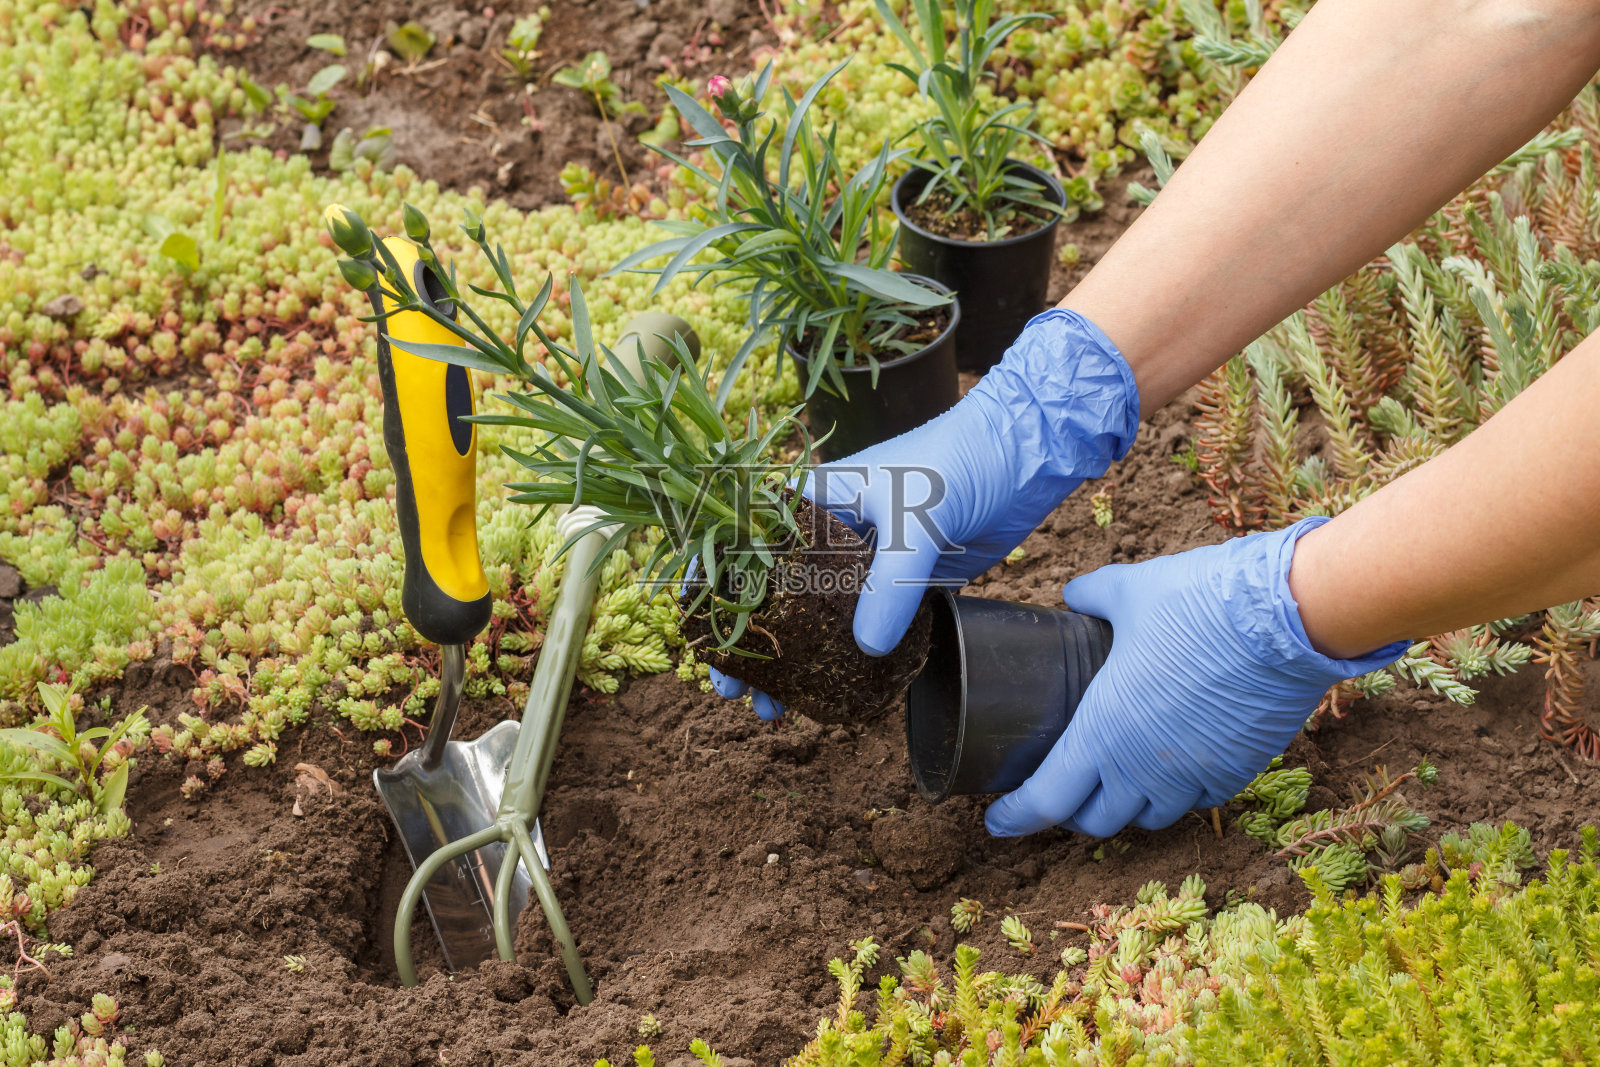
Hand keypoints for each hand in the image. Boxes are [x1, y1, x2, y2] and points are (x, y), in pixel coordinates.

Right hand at [711, 308, 1140, 718]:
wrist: (1031, 452)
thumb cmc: (964, 458)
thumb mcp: (920, 515)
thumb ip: (892, 581)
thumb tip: (868, 649)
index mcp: (819, 500)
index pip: (749, 547)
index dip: (720, 594)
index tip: (705, 642)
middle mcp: (836, 533)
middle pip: (778, 595)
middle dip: (755, 646)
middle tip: (737, 694)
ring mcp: (873, 562)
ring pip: (821, 620)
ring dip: (800, 663)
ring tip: (777, 712)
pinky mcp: (911, 584)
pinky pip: (873, 628)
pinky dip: (853, 661)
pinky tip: (839, 694)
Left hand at [984, 518, 1407, 837]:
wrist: (1285, 619)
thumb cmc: (1198, 602)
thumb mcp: (1128, 590)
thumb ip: (1092, 596)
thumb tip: (1073, 594)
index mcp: (1102, 730)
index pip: (1046, 798)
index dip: (1015, 815)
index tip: (996, 819)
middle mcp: (1143, 768)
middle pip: (1094, 819)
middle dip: (1069, 813)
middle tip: (1058, 792)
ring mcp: (1193, 776)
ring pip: (1148, 818)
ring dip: (1125, 807)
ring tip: (1115, 784)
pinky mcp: (1237, 772)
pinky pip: (1196, 801)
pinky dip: (1176, 795)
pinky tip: (1171, 771)